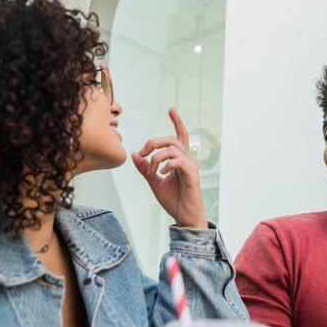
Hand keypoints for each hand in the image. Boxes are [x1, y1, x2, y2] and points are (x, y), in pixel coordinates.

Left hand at [131, 108, 206, 228]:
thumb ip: (145, 168)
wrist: (183, 216)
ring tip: (151, 170)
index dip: (177, 122)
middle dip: (153, 143)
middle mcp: (187, 160)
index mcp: (179, 159)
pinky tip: (161, 173)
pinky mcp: (192, 175)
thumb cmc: (173, 199)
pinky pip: (178, 161)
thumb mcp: (154, 182)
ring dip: (156, 157)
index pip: (179, 136)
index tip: (171, 110)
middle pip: (170, 139)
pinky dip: (166, 164)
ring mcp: (190, 166)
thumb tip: (134, 154)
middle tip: (141, 153)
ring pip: (172, 149)